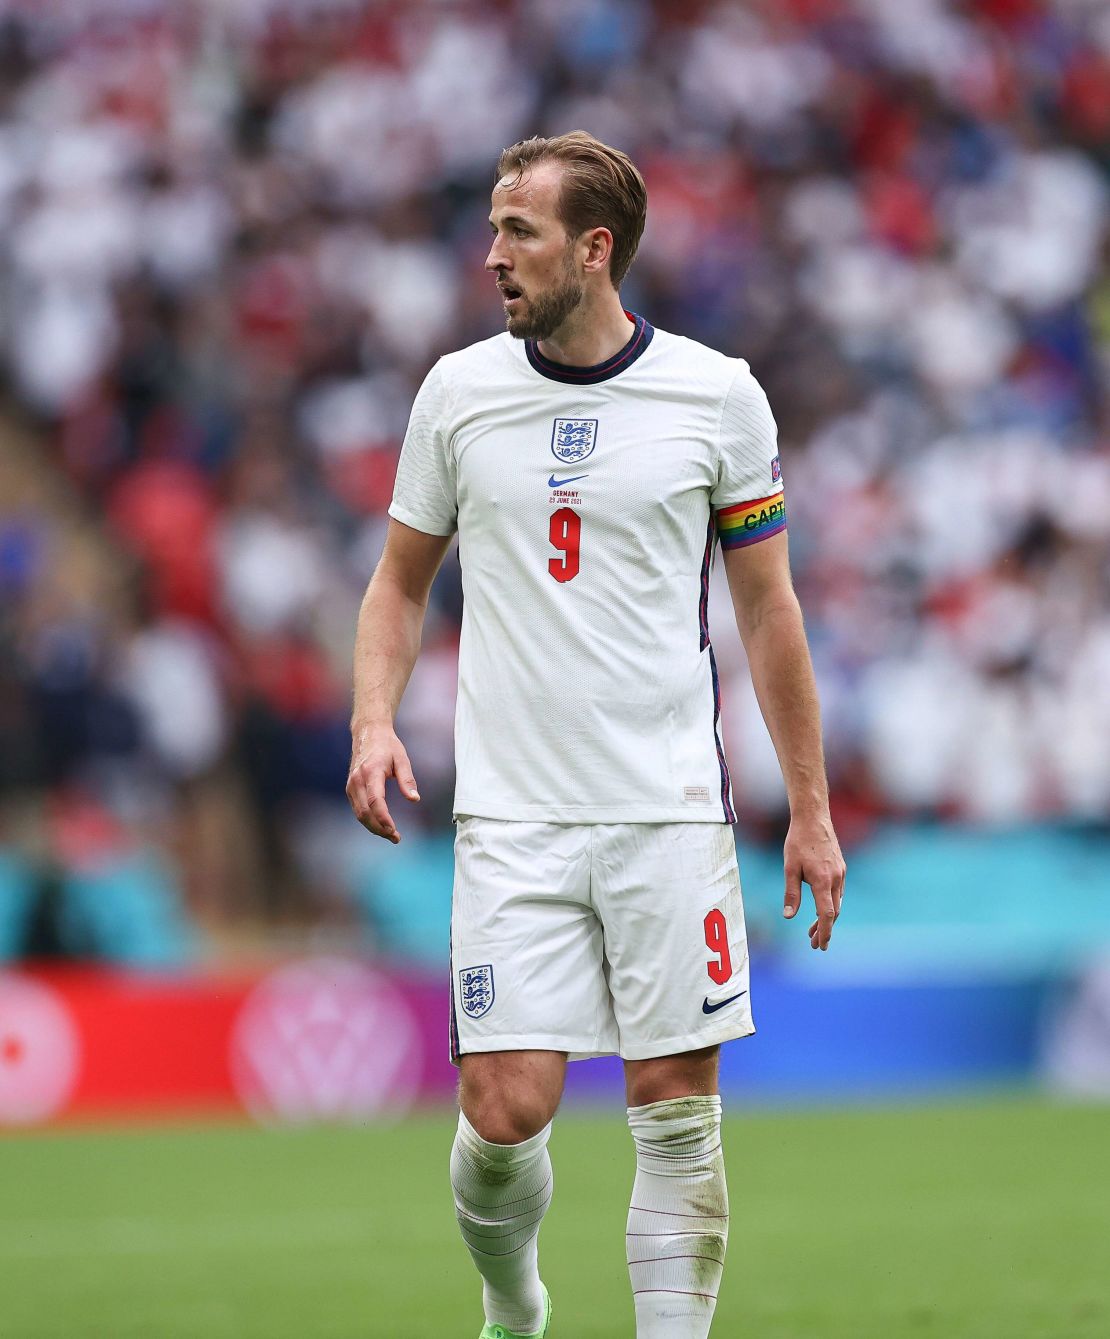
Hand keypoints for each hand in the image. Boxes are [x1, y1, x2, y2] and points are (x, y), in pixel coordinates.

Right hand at [346, 724, 419, 843]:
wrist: (367, 733)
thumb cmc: (387, 745)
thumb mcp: (402, 759)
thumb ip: (407, 780)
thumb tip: (414, 799)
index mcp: (371, 771)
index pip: (375, 800)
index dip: (383, 818)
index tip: (393, 830)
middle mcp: (357, 780)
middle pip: (365, 812)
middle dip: (380, 828)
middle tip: (396, 838)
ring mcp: (351, 785)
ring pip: (359, 814)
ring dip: (374, 827)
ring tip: (391, 835)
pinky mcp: (350, 789)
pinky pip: (357, 809)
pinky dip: (368, 821)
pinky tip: (381, 825)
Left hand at [783, 811, 844, 950]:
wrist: (813, 818)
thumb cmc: (798, 842)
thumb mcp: (789, 868)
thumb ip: (791, 893)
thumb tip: (789, 916)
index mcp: (822, 880)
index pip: (827, 914)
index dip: (824, 931)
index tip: (821, 945)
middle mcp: (835, 879)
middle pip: (834, 912)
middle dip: (824, 929)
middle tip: (815, 944)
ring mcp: (840, 873)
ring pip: (837, 902)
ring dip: (827, 918)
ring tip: (813, 930)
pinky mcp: (841, 868)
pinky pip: (838, 892)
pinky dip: (831, 904)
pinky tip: (821, 907)